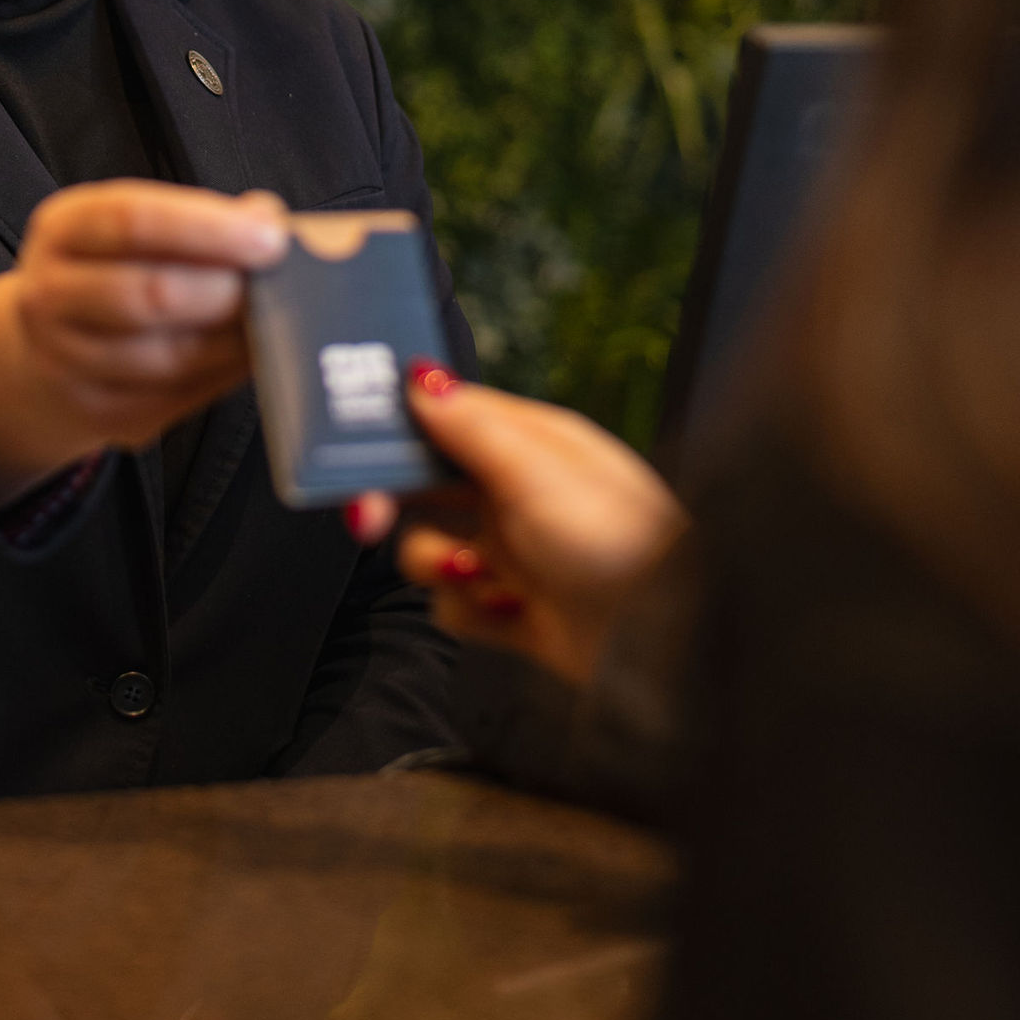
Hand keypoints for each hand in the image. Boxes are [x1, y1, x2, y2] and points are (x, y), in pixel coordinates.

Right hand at [0, 181, 288, 508]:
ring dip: (235, 339)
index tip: (270, 238)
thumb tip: (269, 220)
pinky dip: (225, 374)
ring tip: (273, 318)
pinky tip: (249, 354)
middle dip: (228, 291)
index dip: (209, 229)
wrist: (45, 347)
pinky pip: (179, 398)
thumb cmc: (112, 272)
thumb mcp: (136, 229)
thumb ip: (200, 219)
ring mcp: (67, 361)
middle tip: (280, 284)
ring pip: (169, 357)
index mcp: (63, 230)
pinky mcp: (100, 412)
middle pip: (150, 295)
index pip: (134, 220)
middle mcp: (50, 294)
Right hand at [348, 365, 688, 687]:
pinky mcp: (516, 613)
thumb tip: (419, 376)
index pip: (444, 419)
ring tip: (472, 575)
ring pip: (431, 548)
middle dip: (396, 503)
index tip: (352, 446)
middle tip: (370, 519)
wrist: (667, 643)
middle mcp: (518, 495)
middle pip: (427, 486)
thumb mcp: (536, 470)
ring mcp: (516, 555)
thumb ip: (470, 425)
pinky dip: (468, 611)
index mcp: (529, 444)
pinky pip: (456, 605)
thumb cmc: (619, 542)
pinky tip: (504, 612)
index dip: (396, 432)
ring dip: (435, 564)